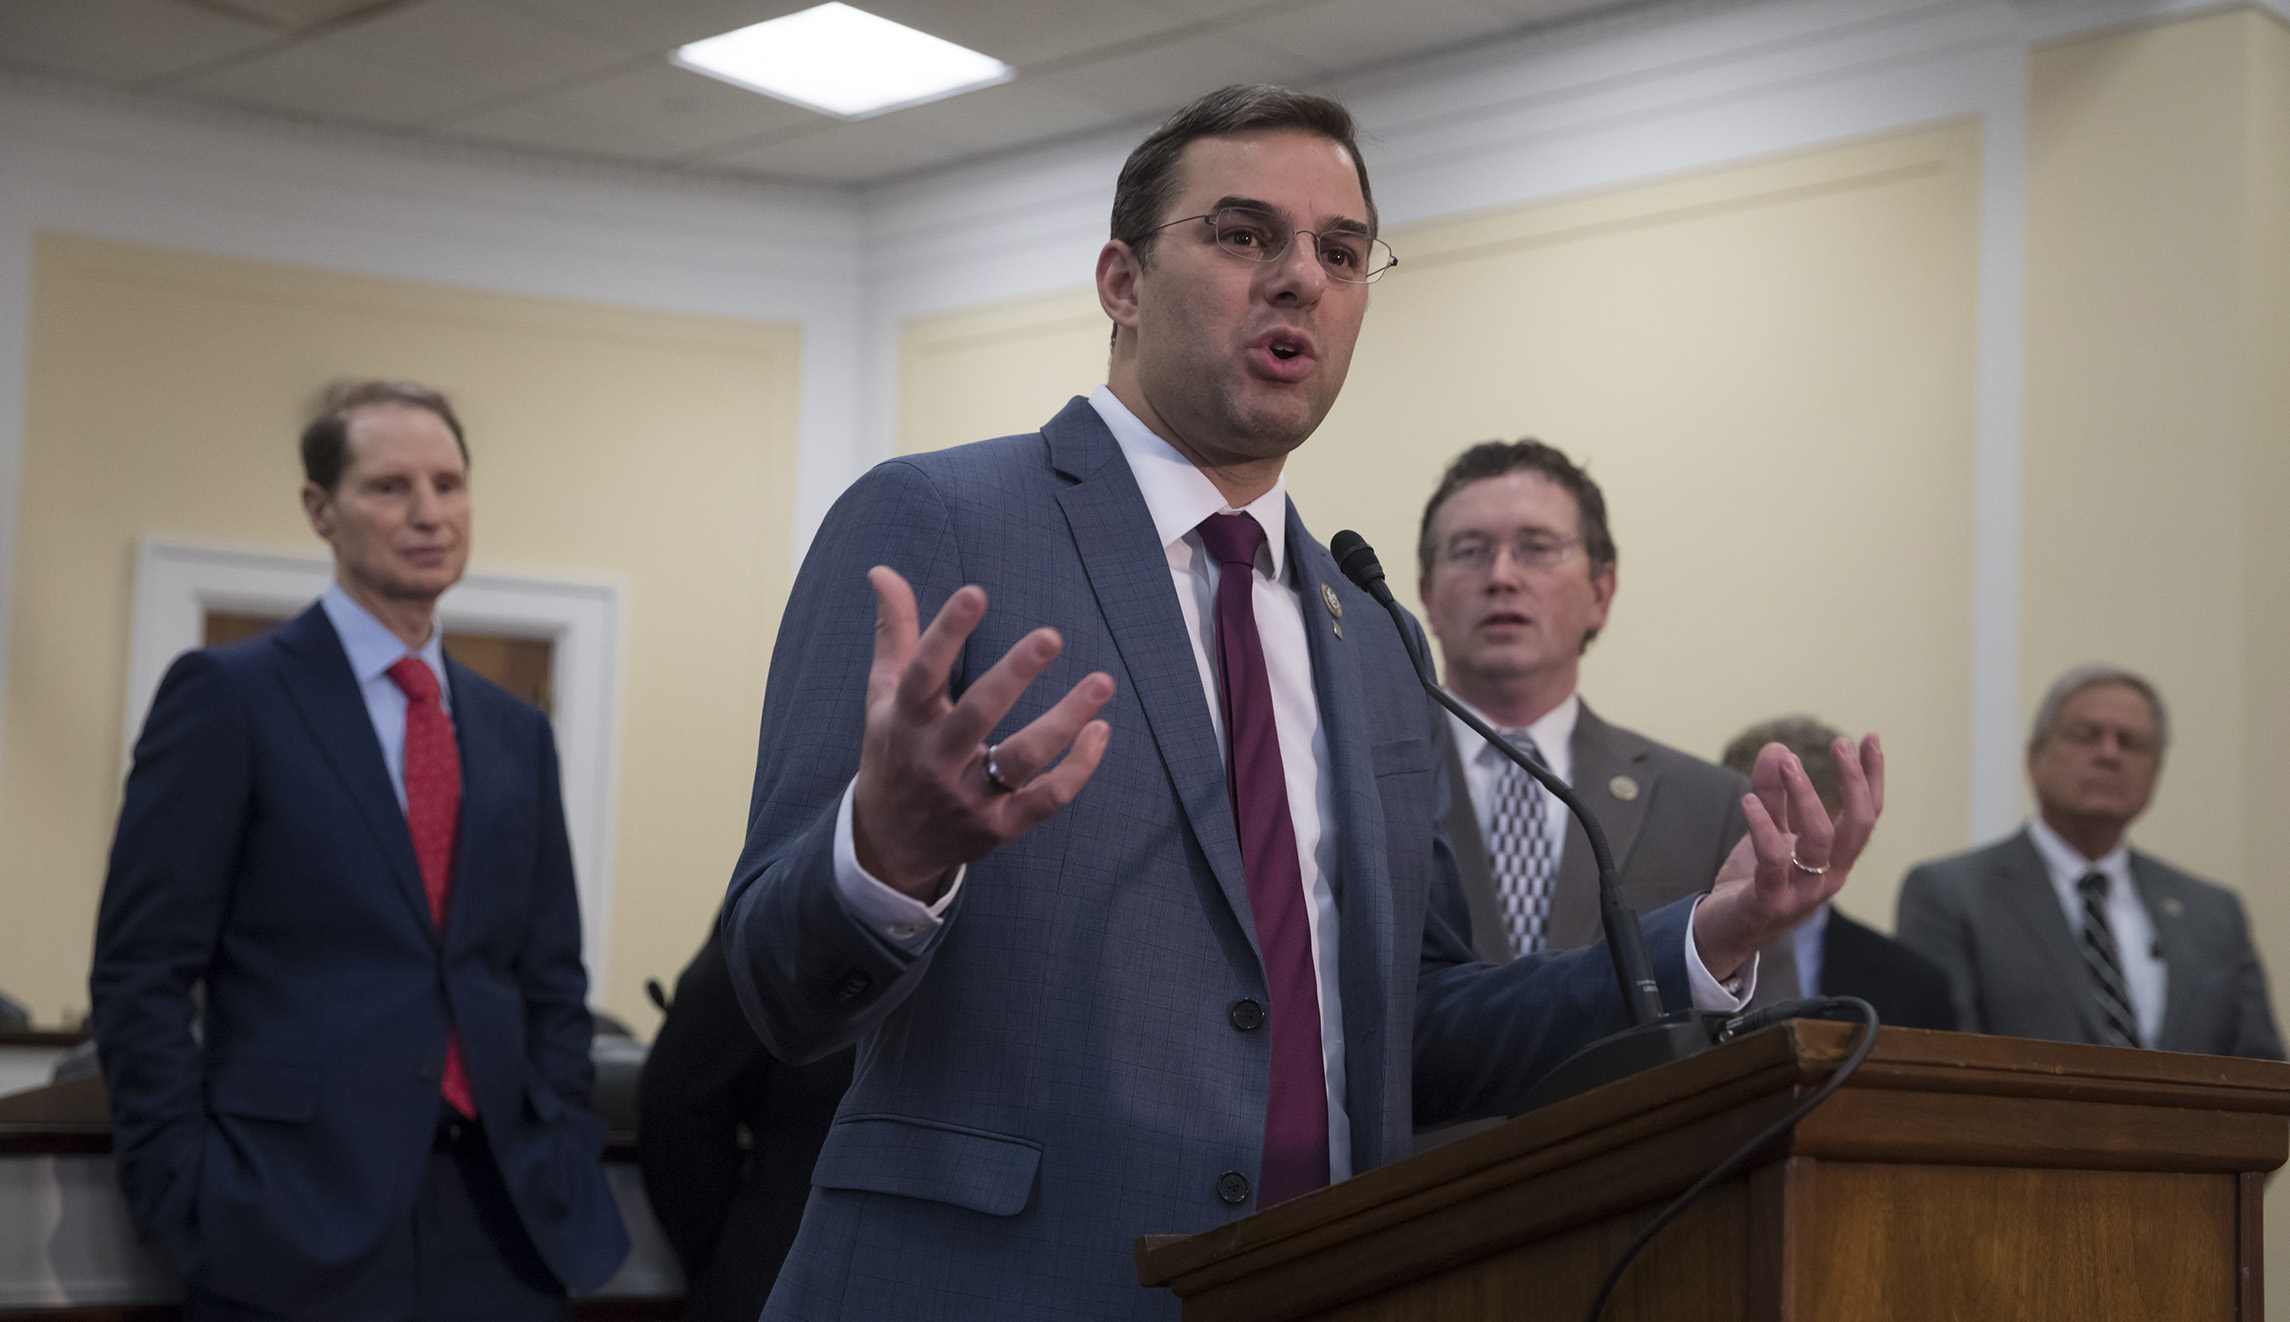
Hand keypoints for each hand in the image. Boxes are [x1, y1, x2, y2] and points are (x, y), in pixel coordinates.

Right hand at [851, 567, 1115, 897]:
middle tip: (1050, 636)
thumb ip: (895, 633)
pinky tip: (1100, 731)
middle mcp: (934, 760)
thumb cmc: (895, 751)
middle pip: (976, 715)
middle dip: (1013, 677)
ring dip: (1064, 723)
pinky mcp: (999, 827)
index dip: (946, 633)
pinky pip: (1045, 800)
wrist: (889, 844)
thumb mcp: (885, 696)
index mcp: (905, 721)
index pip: (922, 673)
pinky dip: (1077, 769)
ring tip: (1102, 682)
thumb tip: (883, 571)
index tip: (975, 593)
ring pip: (1020, 760)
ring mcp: (968, 797)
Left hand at [1691, 734, 1884, 979]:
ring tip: (1788, 762)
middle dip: (1854, 782)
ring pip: (1820, 840)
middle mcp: (1829, 875)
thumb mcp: (1768, 831)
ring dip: (1807, 796)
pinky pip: (1773, 862)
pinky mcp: (1770, 901)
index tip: (1870, 738)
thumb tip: (1778, 748)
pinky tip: (1748, 801)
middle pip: (1858, 826)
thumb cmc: (1755, 881)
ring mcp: (1802, 891)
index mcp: (1836, 859)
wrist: (1726, 931)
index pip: (1867, 815)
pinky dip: (1762, 828)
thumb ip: (1773, 794)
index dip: (1872, 778)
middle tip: (1841, 743)